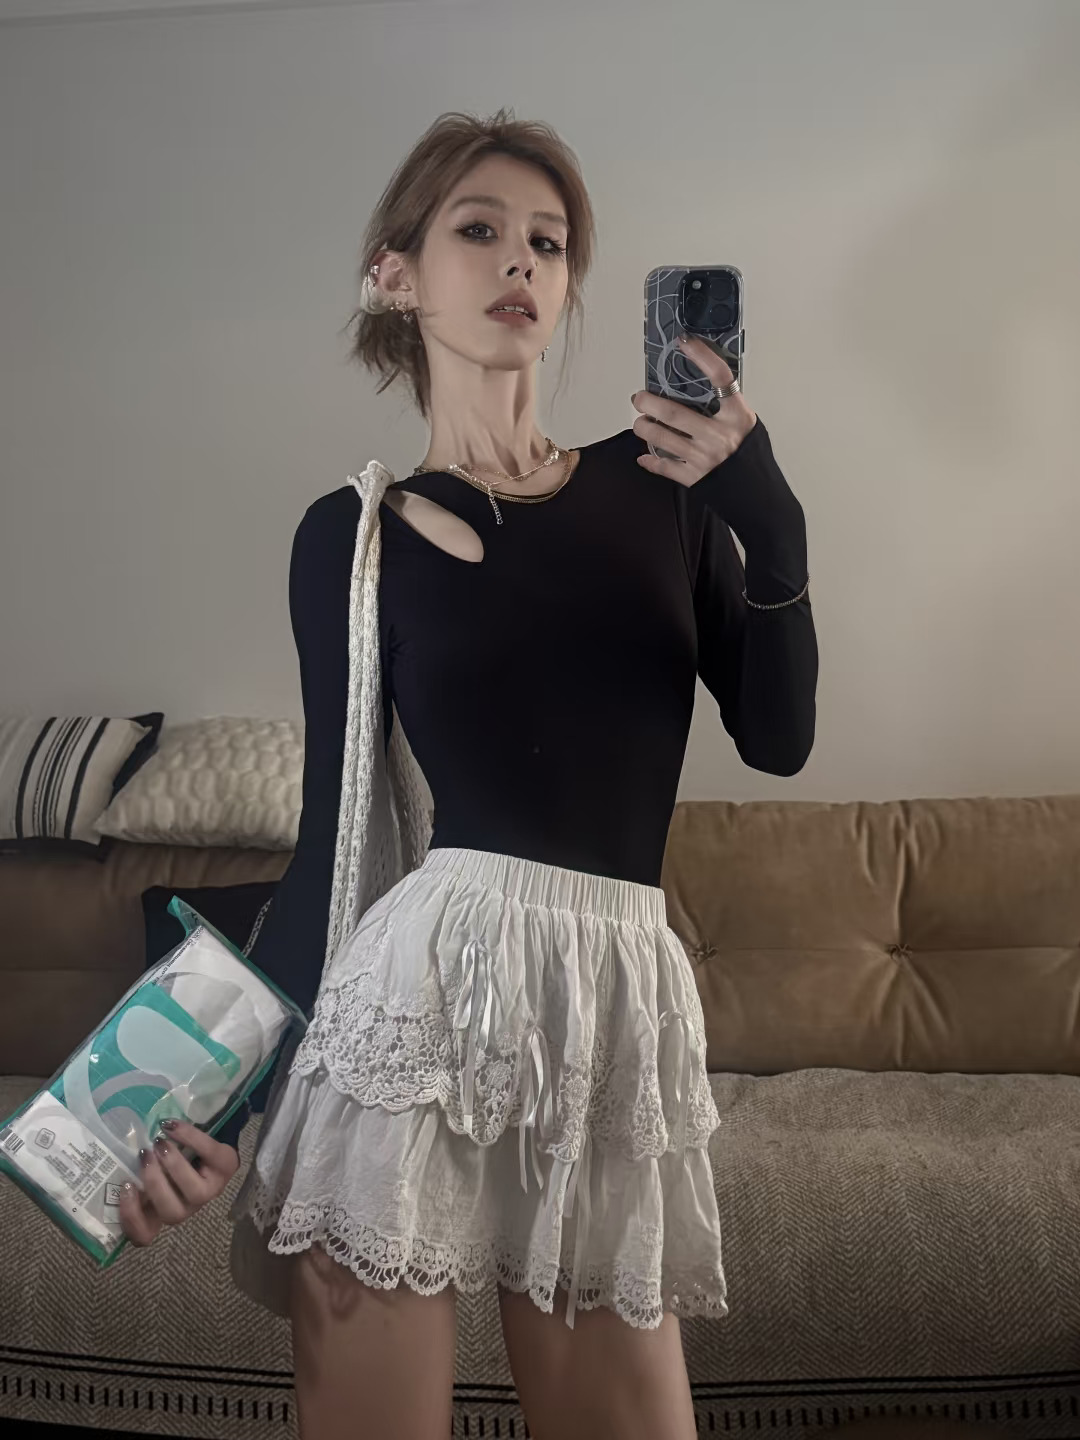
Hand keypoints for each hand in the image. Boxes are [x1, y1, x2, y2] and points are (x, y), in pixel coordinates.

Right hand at [117, 1120, 239, 1245]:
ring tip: (160, 1143)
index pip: (143, 1235)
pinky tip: (173, 1126)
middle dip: (155, 1184)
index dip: (132, 1219)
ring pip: (195, 1192)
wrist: (207, 1142)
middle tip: (144, 1155)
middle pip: (171, 1213)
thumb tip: (113, 1158)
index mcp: (161, 1211)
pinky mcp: (226, 1167)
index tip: (126, 1188)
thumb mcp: (151, 1170)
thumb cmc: (171, 1159)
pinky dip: (191, 1137)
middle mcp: (186, 1207)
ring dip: (174, 1165)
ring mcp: (210, 1191)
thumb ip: (135, 1174)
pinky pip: (211, 1154)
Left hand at [631, 334, 756, 486]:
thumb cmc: (748, 452)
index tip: (684, 341)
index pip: (720, 377)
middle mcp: (719, 436)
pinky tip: (643, 456)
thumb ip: (724, 406)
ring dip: (644, 429)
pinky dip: (650, 460)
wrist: (756, 492)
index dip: (702, 356)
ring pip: (662, 438)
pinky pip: (664, 466)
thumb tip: (693, 386)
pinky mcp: (694, 478)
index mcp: (737, 416)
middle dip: (648, 403)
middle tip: (638, 398)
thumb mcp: (744, 423)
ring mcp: (704, 458)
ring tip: (641, 423)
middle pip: (673, 413)